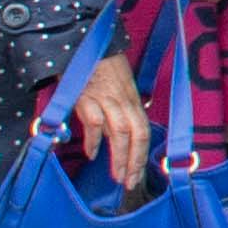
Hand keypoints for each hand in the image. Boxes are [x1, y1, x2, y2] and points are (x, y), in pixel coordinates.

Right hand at [73, 60, 156, 192]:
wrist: (84, 44)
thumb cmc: (102, 68)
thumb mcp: (119, 88)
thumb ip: (120, 111)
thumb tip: (121, 137)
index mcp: (133, 100)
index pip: (143, 131)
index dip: (142, 154)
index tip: (138, 174)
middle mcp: (123, 102)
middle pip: (136, 134)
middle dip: (134, 161)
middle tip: (129, 183)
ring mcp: (106, 100)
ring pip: (119, 132)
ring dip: (119, 157)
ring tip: (117, 176)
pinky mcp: (87, 98)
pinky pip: (95, 123)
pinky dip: (94, 141)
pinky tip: (92, 155)